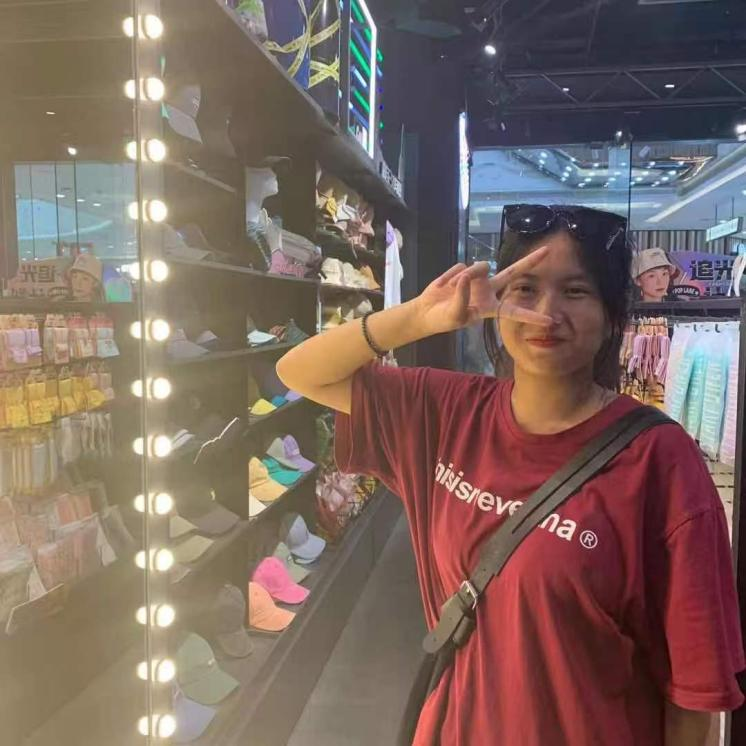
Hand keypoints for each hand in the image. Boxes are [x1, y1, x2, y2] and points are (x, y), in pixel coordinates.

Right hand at [413, 248, 552, 336]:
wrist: (427, 311)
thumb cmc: (443, 319)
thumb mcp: (455, 315)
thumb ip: (462, 298)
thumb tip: (466, 277)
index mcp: (490, 308)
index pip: (514, 311)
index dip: (531, 316)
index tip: (550, 321)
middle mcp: (488, 290)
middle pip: (512, 273)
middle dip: (529, 262)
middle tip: (548, 251)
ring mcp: (477, 279)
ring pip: (479, 266)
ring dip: (465, 276)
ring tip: (449, 289)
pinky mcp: (464, 270)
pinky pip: (461, 267)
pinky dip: (450, 277)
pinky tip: (443, 286)